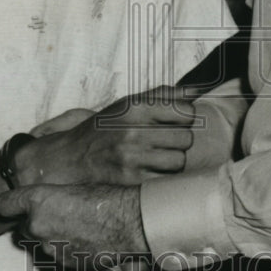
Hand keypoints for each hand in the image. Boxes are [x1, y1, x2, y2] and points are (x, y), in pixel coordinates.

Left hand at [0, 182, 147, 262]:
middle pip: (24, 227)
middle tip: (57, 215)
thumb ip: (52, 198)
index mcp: (38, 202)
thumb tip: (46, 202)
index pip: (5, 205)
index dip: (8, 205)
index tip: (11, 206)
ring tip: (77, 228)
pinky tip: (85, 240)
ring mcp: (50, 249)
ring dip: (53, 238)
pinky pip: (58, 257)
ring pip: (42, 244)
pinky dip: (67, 251)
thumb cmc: (108, 199)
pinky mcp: (64, 265)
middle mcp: (38, 227)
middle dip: (36, 223)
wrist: (130, 224)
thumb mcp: (75, 189)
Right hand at [18, 86, 195, 186]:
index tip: (176, 120)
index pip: (186, 111)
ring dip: (173, 160)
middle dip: (179, 139)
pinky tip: (150, 168)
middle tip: (164, 139)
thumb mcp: (130, 103)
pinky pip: (165, 179)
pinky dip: (162, 175)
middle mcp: (134, 131)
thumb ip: (165, 95)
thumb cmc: (108, 126)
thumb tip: (196, 90)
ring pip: (179, 161)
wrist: (74, 155)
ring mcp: (132, 157)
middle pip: (186, 138)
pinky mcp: (131, 180)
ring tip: (158, 155)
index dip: (185, 117)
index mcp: (136, 108)